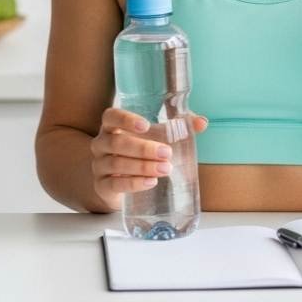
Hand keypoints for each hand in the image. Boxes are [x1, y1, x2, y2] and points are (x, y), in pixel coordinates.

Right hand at [89, 107, 208, 210]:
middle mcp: (101, 144)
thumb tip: (202, 123)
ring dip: (142, 167)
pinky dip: (134, 183)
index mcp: (112, 127)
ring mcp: (99, 166)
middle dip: (143, 148)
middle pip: (117, 143)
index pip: (111, 116)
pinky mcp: (102, 186)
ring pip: (117, 164)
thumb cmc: (138, 151)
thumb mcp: (155, 136)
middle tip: (167, 153)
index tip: (146, 125)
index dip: (126, 119)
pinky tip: (151, 182)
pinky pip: (115, 184)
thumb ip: (178, 126)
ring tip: (165, 169)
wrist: (117, 181)